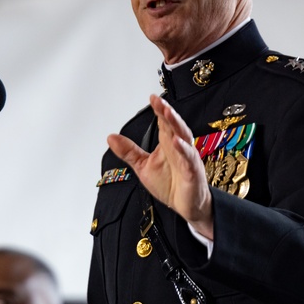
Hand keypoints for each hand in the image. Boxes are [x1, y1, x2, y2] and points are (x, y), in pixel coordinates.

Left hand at [107, 95, 213, 239]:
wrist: (186, 206)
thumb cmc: (169, 184)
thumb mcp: (143, 167)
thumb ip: (129, 152)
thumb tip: (111, 137)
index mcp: (167, 144)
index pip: (163, 123)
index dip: (158, 109)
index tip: (151, 97)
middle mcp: (179, 147)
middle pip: (173, 125)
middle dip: (166, 112)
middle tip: (158, 101)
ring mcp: (187, 158)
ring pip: (183, 137)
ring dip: (176, 124)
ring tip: (167, 113)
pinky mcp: (192, 172)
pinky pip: (189, 159)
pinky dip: (183, 150)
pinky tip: (176, 142)